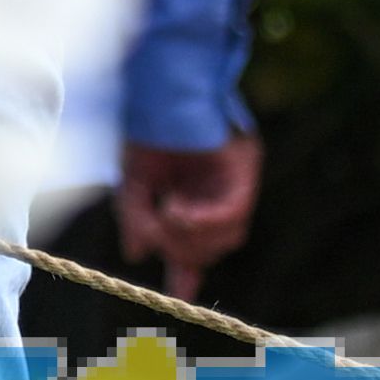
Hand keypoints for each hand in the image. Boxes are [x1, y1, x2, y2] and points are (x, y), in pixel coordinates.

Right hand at [116, 131, 263, 294]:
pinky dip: (207, 221)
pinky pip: (235, 211)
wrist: (160, 82)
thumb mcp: (134, 180)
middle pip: (213, 247)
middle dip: (183, 250)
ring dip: (194, 238)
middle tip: (154, 231)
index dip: (186, 274)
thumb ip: (136, 217)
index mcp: (194, 197)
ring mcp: (234, 182)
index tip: (179, 298)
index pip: (196, 245)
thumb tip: (137, 254)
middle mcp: (219, 194)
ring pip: (228, 236)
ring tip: (166, 216)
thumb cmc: (147, 124)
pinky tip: (180, 212)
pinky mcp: (245, 168)